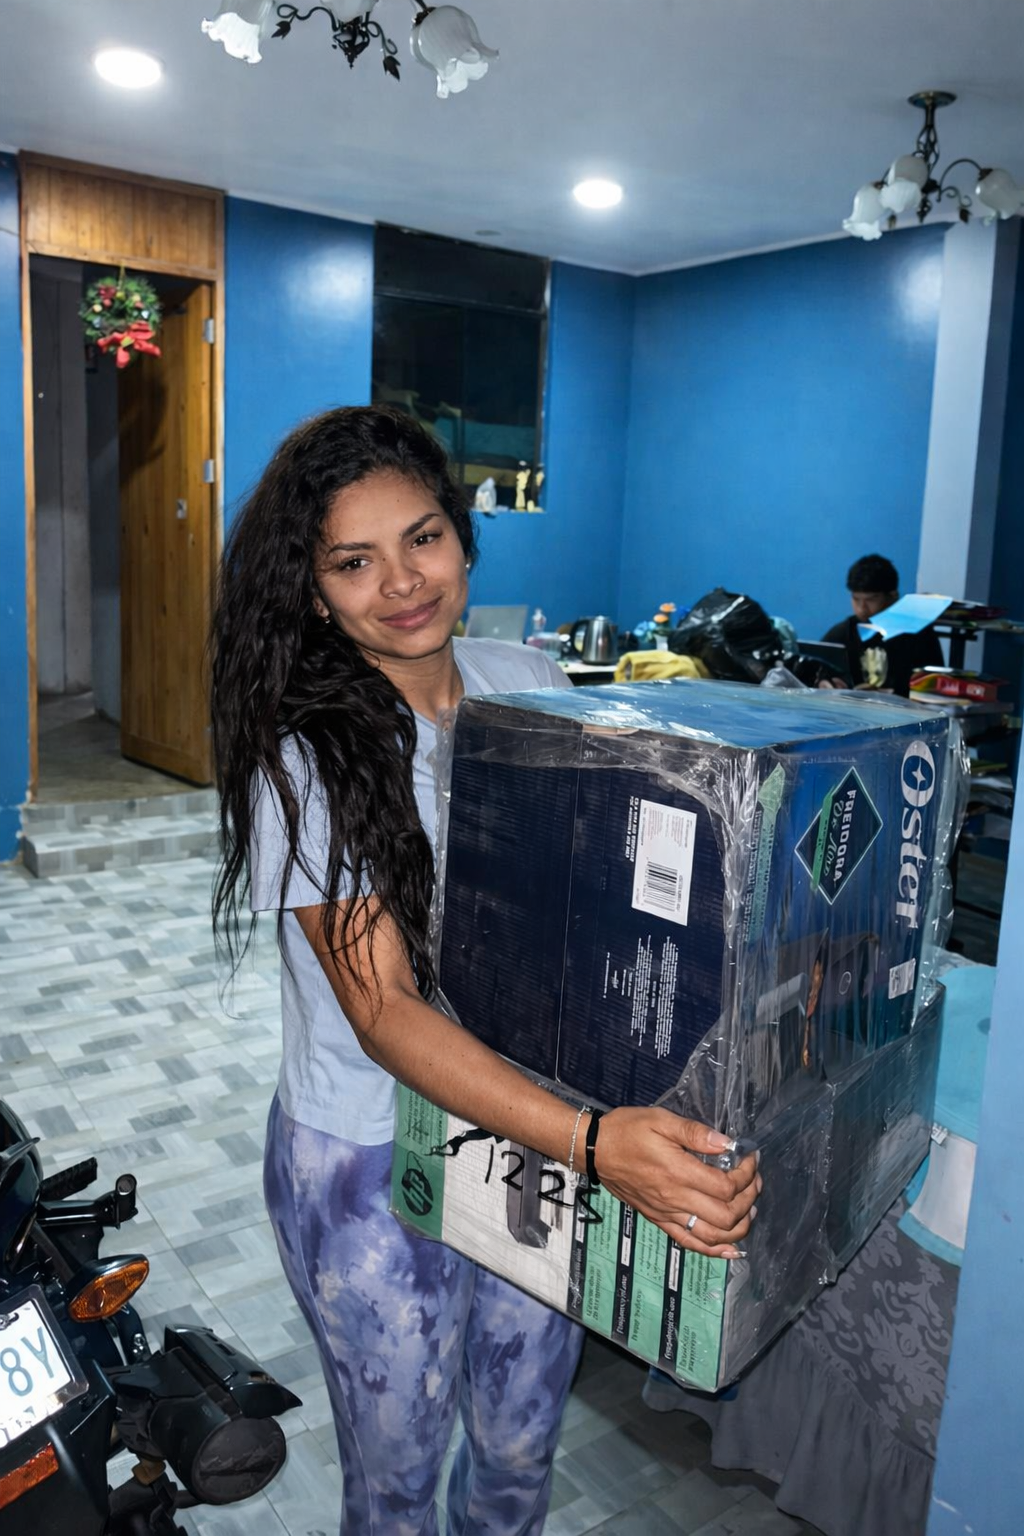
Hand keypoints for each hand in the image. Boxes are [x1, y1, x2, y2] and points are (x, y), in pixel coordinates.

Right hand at [593, 1108, 759, 1258]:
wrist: (594, 1150)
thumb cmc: (627, 1130)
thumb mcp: (660, 1120)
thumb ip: (695, 1133)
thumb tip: (727, 1144)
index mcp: (677, 1172)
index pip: (726, 1187)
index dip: (746, 1176)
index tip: (750, 1159)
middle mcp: (674, 1198)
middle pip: (726, 1216)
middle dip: (749, 1200)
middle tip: (754, 1181)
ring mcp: (667, 1214)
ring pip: (713, 1236)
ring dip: (739, 1227)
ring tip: (749, 1208)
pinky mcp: (659, 1221)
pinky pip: (690, 1244)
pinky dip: (716, 1251)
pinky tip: (732, 1248)